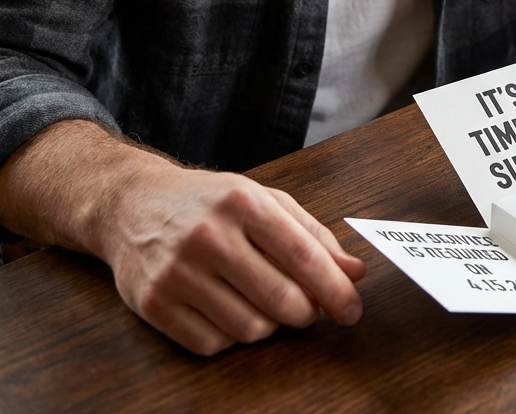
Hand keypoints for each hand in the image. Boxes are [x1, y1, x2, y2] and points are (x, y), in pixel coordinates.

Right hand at [0, 121, 365, 355]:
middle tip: (308, 309)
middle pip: (280, 299)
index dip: (334, 289)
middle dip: (306, 312)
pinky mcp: (153, 303)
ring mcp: (177, 271)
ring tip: (263, 301)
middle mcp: (209, 235)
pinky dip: (231, 335)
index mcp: (243, 202)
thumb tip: (354, 272)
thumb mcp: (264, 200)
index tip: (352, 310)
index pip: (302, 255)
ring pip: (250, 328)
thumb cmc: (209, 202)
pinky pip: (213, 344)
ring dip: (269, 325)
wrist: (133, 203)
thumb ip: (312, 235)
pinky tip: (228, 309)